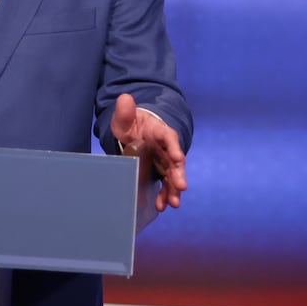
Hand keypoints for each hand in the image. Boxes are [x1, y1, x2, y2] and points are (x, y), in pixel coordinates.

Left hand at [112, 92, 186, 212]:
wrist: (136, 131)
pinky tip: (162, 206)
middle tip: (181, 187)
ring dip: (173, 190)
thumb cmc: (132, 123)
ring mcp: (164, 160)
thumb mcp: (125, 116)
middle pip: (175, 161)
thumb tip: (125, 98)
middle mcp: (166, 147)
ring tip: (174, 203)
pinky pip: (165, 184)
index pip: (170, 138)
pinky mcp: (160, 171)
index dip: (175, 147)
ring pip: (172, 176)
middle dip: (178, 174)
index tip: (178, 158)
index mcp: (160, 131)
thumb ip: (125, 110)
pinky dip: (164, 195)